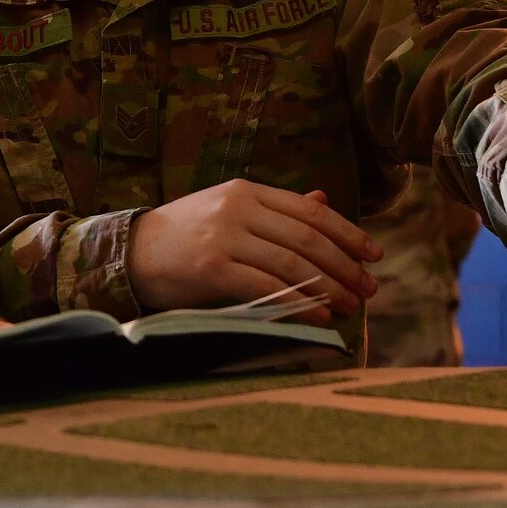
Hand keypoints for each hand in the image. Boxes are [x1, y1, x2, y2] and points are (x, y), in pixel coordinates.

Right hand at [127, 179, 380, 322]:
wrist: (131, 253)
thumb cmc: (186, 236)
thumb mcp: (230, 211)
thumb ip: (276, 209)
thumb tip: (324, 201)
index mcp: (246, 191)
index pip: (309, 211)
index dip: (348, 232)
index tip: (374, 255)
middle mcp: (236, 208)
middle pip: (307, 237)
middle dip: (345, 265)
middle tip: (369, 289)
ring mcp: (223, 237)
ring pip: (292, 263)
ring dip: (329, 288)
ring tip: (351, 306)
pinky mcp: (211, 268)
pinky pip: (267, 287)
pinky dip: (300, 303)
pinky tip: (319, 316)